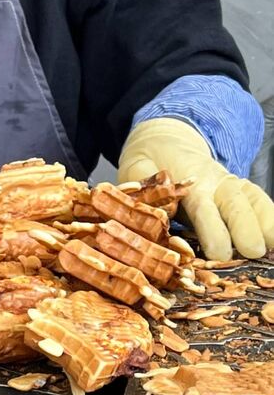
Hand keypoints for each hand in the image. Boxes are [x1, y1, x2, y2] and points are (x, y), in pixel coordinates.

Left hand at [118, 117, 273, 260]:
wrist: (166, 142)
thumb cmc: (148, 164)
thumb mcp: (136, 169)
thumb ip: (142, 183)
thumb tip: (159, 204)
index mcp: (189, 182)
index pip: (203, 207)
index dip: (213, 229)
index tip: (220, 252)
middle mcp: (216, 183)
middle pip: (235, 205)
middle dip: (245, 229)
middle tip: (253, 252)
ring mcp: (232, 186)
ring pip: (253, 202)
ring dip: (266, 223)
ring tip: (273, 247)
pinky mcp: (242, 191)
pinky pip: (260, 201)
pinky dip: (271, 218)